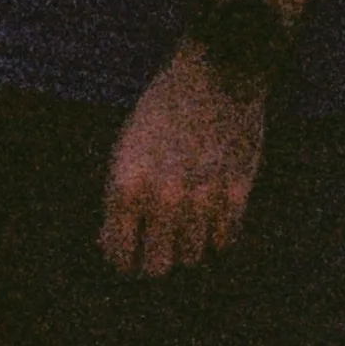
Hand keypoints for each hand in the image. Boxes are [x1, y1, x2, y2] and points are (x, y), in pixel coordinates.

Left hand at [104, 47, 270, 277]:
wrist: (213, 78)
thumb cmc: (160, 114)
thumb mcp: (125, 150)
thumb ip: (118, 199)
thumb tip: (108, 244)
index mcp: (126, 185)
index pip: (120, 254)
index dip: (123, 262)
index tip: (129, 259)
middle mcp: (162, 197)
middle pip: (158, 267)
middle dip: (154, 262)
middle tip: (157, 250)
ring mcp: (201, 198)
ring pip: (193, 257)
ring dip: (187, 246)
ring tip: (185, 224)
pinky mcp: (236, 194)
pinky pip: (225, 241)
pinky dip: (217, 235)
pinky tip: (211, 215)